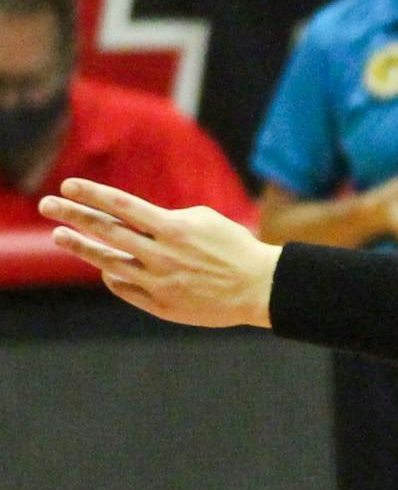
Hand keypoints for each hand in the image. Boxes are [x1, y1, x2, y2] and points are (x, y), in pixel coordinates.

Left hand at [42, 179, 278, 328]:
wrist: (258, 286)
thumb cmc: (234, 247)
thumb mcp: (205, 220)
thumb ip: (167, 221)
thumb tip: (134, 226)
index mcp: (174, 228)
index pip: (124, 206)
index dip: (94, 195)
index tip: (68, 185)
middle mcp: (160, 254)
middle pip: (107, 231)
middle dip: (74, 216)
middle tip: (47, 205)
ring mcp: (157, 281)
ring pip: (108, 262)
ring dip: (81, 248)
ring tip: (60, 236)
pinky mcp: (159, 303)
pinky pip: (124, 287)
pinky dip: (112, 274)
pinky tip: (103, 267)